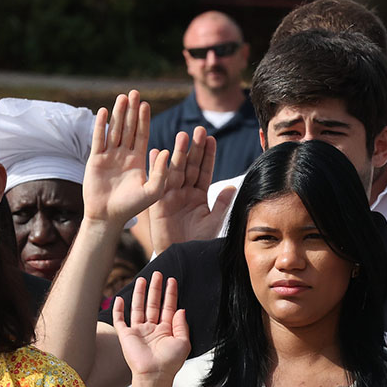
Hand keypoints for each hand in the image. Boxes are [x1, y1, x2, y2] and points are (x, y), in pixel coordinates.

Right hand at [83, 91, 167, 227]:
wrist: (108, 216)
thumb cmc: (132, 207)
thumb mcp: (153, 191)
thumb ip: (160, 172)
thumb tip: (165, 151)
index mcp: (139, 160)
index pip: (142, 134)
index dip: (144, 120)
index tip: (146, 104)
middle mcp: (125, 155)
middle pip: (129, 128)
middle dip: (132, 111)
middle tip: (134, 92)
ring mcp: (109, 156)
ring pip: (114, 130)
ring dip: (118, 114)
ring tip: (122, 97)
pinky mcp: (96, 159)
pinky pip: (99, 139)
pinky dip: (101, 126)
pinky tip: (103, 111)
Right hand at [112, 272, 189, 386]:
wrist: (154, 374)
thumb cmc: (170, 362)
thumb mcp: (183, 342)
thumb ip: (182, 325)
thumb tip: (181, 309)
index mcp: (167, 330)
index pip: (169, 307)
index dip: (171, 293)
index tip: (172, 280)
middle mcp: (152, 328)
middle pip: (154, 303)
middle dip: (155, 289)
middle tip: (157, 274)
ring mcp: (139, 331)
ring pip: (139, 307)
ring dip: (139, 293)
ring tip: (142, 279)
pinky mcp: (126, 335)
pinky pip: (120, 320)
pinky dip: (118, 309)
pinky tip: (120, 298)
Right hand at [147, 127, 236, 254]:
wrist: (182, 256)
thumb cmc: (199, 241)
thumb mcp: (213, 221)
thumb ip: (222, 204)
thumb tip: (231, 187)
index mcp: (199, 194)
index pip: (204, 170)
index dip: (207, 155)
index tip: (211, 138)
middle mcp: (184, 192)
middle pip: (189, 165)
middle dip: (194, 148)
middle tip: (199, 129)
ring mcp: (170, 195)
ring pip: (175, 170)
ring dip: (177, 153)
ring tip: (182, 135)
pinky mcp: (158, 202)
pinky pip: (157, 182)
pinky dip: (155, 167)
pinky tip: (155, 152)